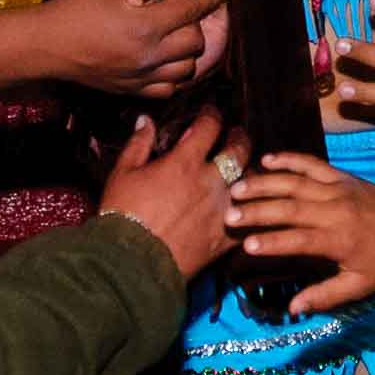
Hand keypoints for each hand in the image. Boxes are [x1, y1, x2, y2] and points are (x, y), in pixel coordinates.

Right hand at [45, 0, 231, 97]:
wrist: (46, 45)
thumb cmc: (75, 6)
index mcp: (144, 25)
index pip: (190, 9)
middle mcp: (147, 55)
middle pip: (195, 42)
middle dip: (195, 23)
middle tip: (184, 13)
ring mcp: (139, 76)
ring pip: (186, 70)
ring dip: (187, 51)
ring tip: (175, 36)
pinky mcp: (130, 89)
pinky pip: (167, 88)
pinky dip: (173, 74)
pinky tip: (163, 59)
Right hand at [98, 108, 245, 279]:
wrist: (131, 262)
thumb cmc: (123, 215)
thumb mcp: (123, 173)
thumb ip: (138, 144)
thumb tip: (146, 120)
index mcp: (184, 162)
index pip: (208, 127)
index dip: (212, 115)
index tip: (211, 112)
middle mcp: (209, 182)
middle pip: (239, 150)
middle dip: (240, 137)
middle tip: (237, 135)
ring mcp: (221, 210)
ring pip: (251, 184)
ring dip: (250, 172)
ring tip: (247, 168)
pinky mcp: (224, 237)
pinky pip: (248, 219)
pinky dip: (251, 210)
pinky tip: (248, 206)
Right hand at [224, 152, 374, 314]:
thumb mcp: (360, 286)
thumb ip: (325, 296)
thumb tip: (293, 308)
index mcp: (340, 240)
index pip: (300, 240)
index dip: (273, 242)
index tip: (247, 245)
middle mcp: (336, 210)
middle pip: (291, 207)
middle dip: (258, 210)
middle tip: (228, 214)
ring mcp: (338, 189)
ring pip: (296, 182)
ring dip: (265, 183)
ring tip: (237, 187)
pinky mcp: (342, 176)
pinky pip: (312, 164)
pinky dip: (289, 160)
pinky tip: (266, 159)